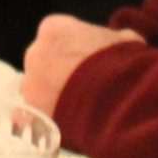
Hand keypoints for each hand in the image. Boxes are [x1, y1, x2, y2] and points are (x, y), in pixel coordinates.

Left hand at [21, 15, 142, 115]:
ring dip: (52, 98)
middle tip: (83, 90)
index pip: (57, 37)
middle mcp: (34, 53)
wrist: (120, 102)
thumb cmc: (123, 65)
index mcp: (54, 29)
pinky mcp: (31, 114)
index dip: (74, 52)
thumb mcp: (127, 42)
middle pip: (43, 63)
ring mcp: (30, 85)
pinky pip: (32, 118)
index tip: (88, 64)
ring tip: (78, 112)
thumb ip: (115, 39)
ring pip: (37, 91)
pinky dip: (43, 122)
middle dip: (59, 74)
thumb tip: (119, 41)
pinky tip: (62, 127)